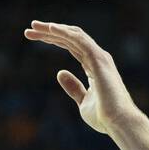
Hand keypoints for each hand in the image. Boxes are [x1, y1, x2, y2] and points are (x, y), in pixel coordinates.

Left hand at [23, 20, 138, 134]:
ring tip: (34, 26)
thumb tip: (60, 73)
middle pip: (70, 38)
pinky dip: (65, 32)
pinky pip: (80, 40)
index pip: (71, 46)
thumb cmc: (104, 117)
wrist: (119, 123)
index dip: (53, 39)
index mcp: (94, 66)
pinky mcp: (99, 59)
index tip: (33, 37)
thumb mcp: (83, 101)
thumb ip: (73, 87)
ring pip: (74, 35)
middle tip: (30, 28)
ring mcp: (99, 57)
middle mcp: (98, 57)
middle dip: (49, 31)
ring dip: (53, 29)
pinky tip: (50, 28)